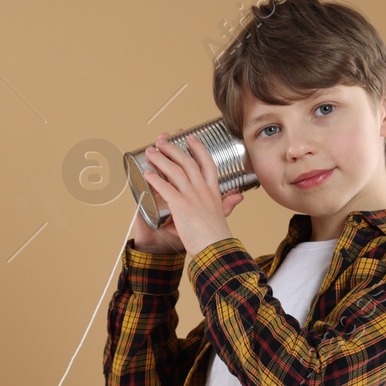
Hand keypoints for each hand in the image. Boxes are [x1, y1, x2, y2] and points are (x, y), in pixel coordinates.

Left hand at [139, 131, 246, 257]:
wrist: (214, 248)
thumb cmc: (216, 235)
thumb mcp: (224, 214)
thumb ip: (228, 203)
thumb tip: (238, 196)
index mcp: (213, 191)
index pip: (207, 163)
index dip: (198, 148)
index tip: (190, 137)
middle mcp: (202, 190)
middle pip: (187, 162)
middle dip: (173, 149)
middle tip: (162, 140)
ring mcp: (191, 196)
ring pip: (174, 171)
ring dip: (160, 159)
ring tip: (150, 151)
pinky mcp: (180, 205)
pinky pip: (165, 188)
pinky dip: (154, 179)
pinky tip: (146, 173)